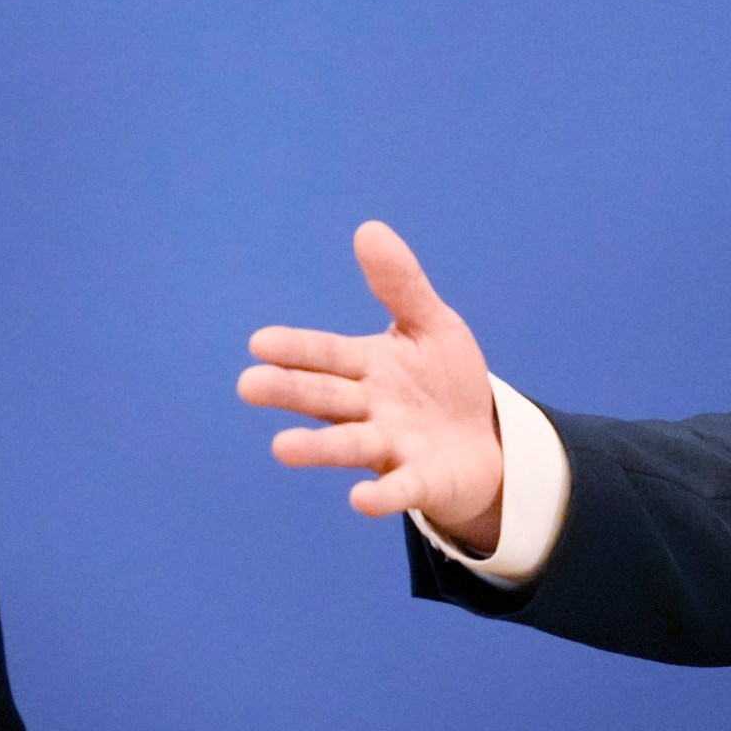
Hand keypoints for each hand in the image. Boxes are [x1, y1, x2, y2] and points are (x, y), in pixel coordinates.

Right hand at [239, 221, 505, 552]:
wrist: (482, 443)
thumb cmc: (444, 382)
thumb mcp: (430, 325)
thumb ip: (400, 284)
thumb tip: (368, 229)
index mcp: (367, 367)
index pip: (327, 355)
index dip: (297, 349)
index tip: (260, 342)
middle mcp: (370, 408)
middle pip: (326, 398)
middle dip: (290, 392)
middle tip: (248, 386)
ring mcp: (391, 447)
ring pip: (350, 445)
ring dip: (318, 449)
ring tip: (281, 448)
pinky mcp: (420, 481)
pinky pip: (400, 488)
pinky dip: (382, 495)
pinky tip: (361, 501)